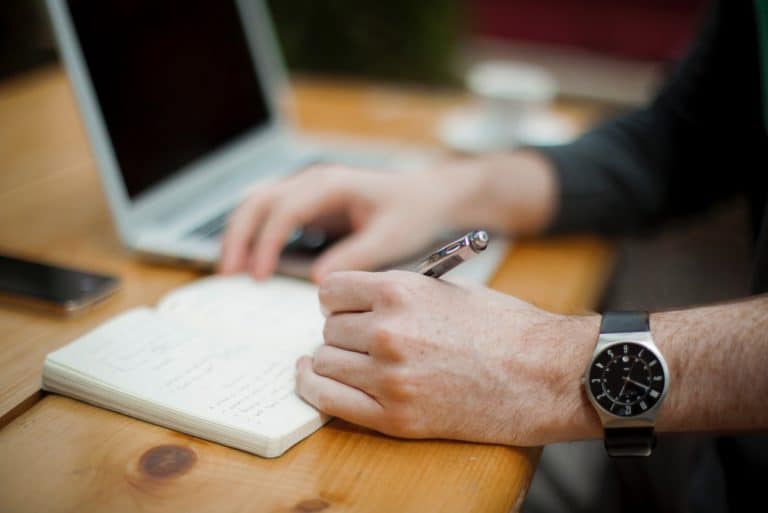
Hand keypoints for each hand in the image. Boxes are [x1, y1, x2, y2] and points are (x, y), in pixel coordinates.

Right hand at [219, 164, 470, 281]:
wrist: (427, 197)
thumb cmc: (411, 214)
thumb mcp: (389, 238)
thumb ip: (355, 257)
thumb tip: (319, 281)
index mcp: (332, 185)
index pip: (285, 209)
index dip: (266, 242)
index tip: (259, 275)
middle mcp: (314, 181)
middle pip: (260, 201)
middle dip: (238, 235)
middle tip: (228, 273)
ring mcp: (308, 189)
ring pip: (258, 203)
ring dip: (239, 233)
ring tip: (229, 269)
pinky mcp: (308, 204)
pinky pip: (270, 213)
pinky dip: (254, 234)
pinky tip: (249, 260)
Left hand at [295, 270, 600, 445]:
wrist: (545, 374)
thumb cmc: (504, 328)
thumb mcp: (449, 288)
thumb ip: (398, 291)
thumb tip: (358, 299)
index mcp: (401, 291)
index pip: (331, 290)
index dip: (337, 299)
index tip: (344, 308)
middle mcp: (388, 331)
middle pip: (328, 328)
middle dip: (341, 331)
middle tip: (361, 338)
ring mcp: (390, 377)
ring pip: (324, 362)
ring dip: (333, 360)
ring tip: (353, 360)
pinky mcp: (396, 417)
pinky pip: (329, 401)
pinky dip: (316, 388)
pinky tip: (315, 379)